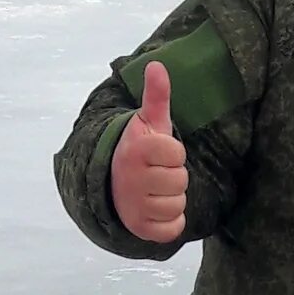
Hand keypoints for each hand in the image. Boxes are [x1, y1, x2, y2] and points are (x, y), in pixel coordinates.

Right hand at [110, 59, 187, 243]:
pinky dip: (171, 221)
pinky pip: (173, 229)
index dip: (174, 153)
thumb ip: (156, 96)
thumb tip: (157, 65)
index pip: (177, 154)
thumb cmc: (140, 151)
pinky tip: (158, 209)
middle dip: (174, 176)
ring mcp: (134, 206)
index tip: (160, 153)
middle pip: (179, 181)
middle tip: (158, 173)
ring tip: (157, 190)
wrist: (114, 185)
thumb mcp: (148, 122)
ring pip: (177, 205)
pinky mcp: (141, 229)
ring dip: (173, 199)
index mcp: (135, 151)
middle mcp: (131, 179)